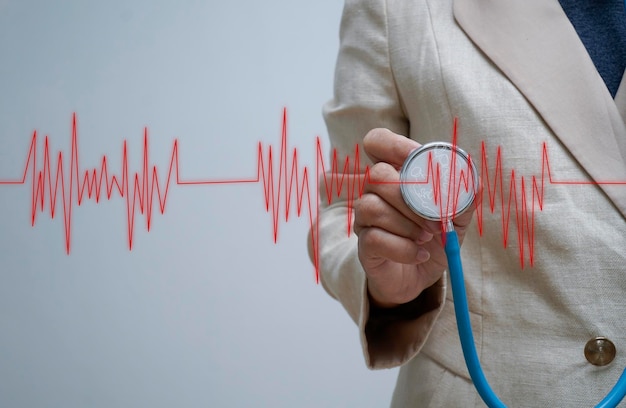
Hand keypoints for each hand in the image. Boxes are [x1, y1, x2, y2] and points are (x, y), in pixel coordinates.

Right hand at [353, 129, 474, 308]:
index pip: (377, 142)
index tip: (414, 158)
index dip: (393, 144)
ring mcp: (365, 218)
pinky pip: (375, 238)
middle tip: (436, 220)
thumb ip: (463, 198)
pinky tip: (420, 254)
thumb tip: (475, 182)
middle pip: (377, 175)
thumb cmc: (432, 237)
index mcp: (395, 175)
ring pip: (372, 206)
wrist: (419, 275)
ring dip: (407, 224)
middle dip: (411, 198)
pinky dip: (404, 248)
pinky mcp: (364, 245)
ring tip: (428, 237)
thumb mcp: (455, 217)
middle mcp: (373, 192)